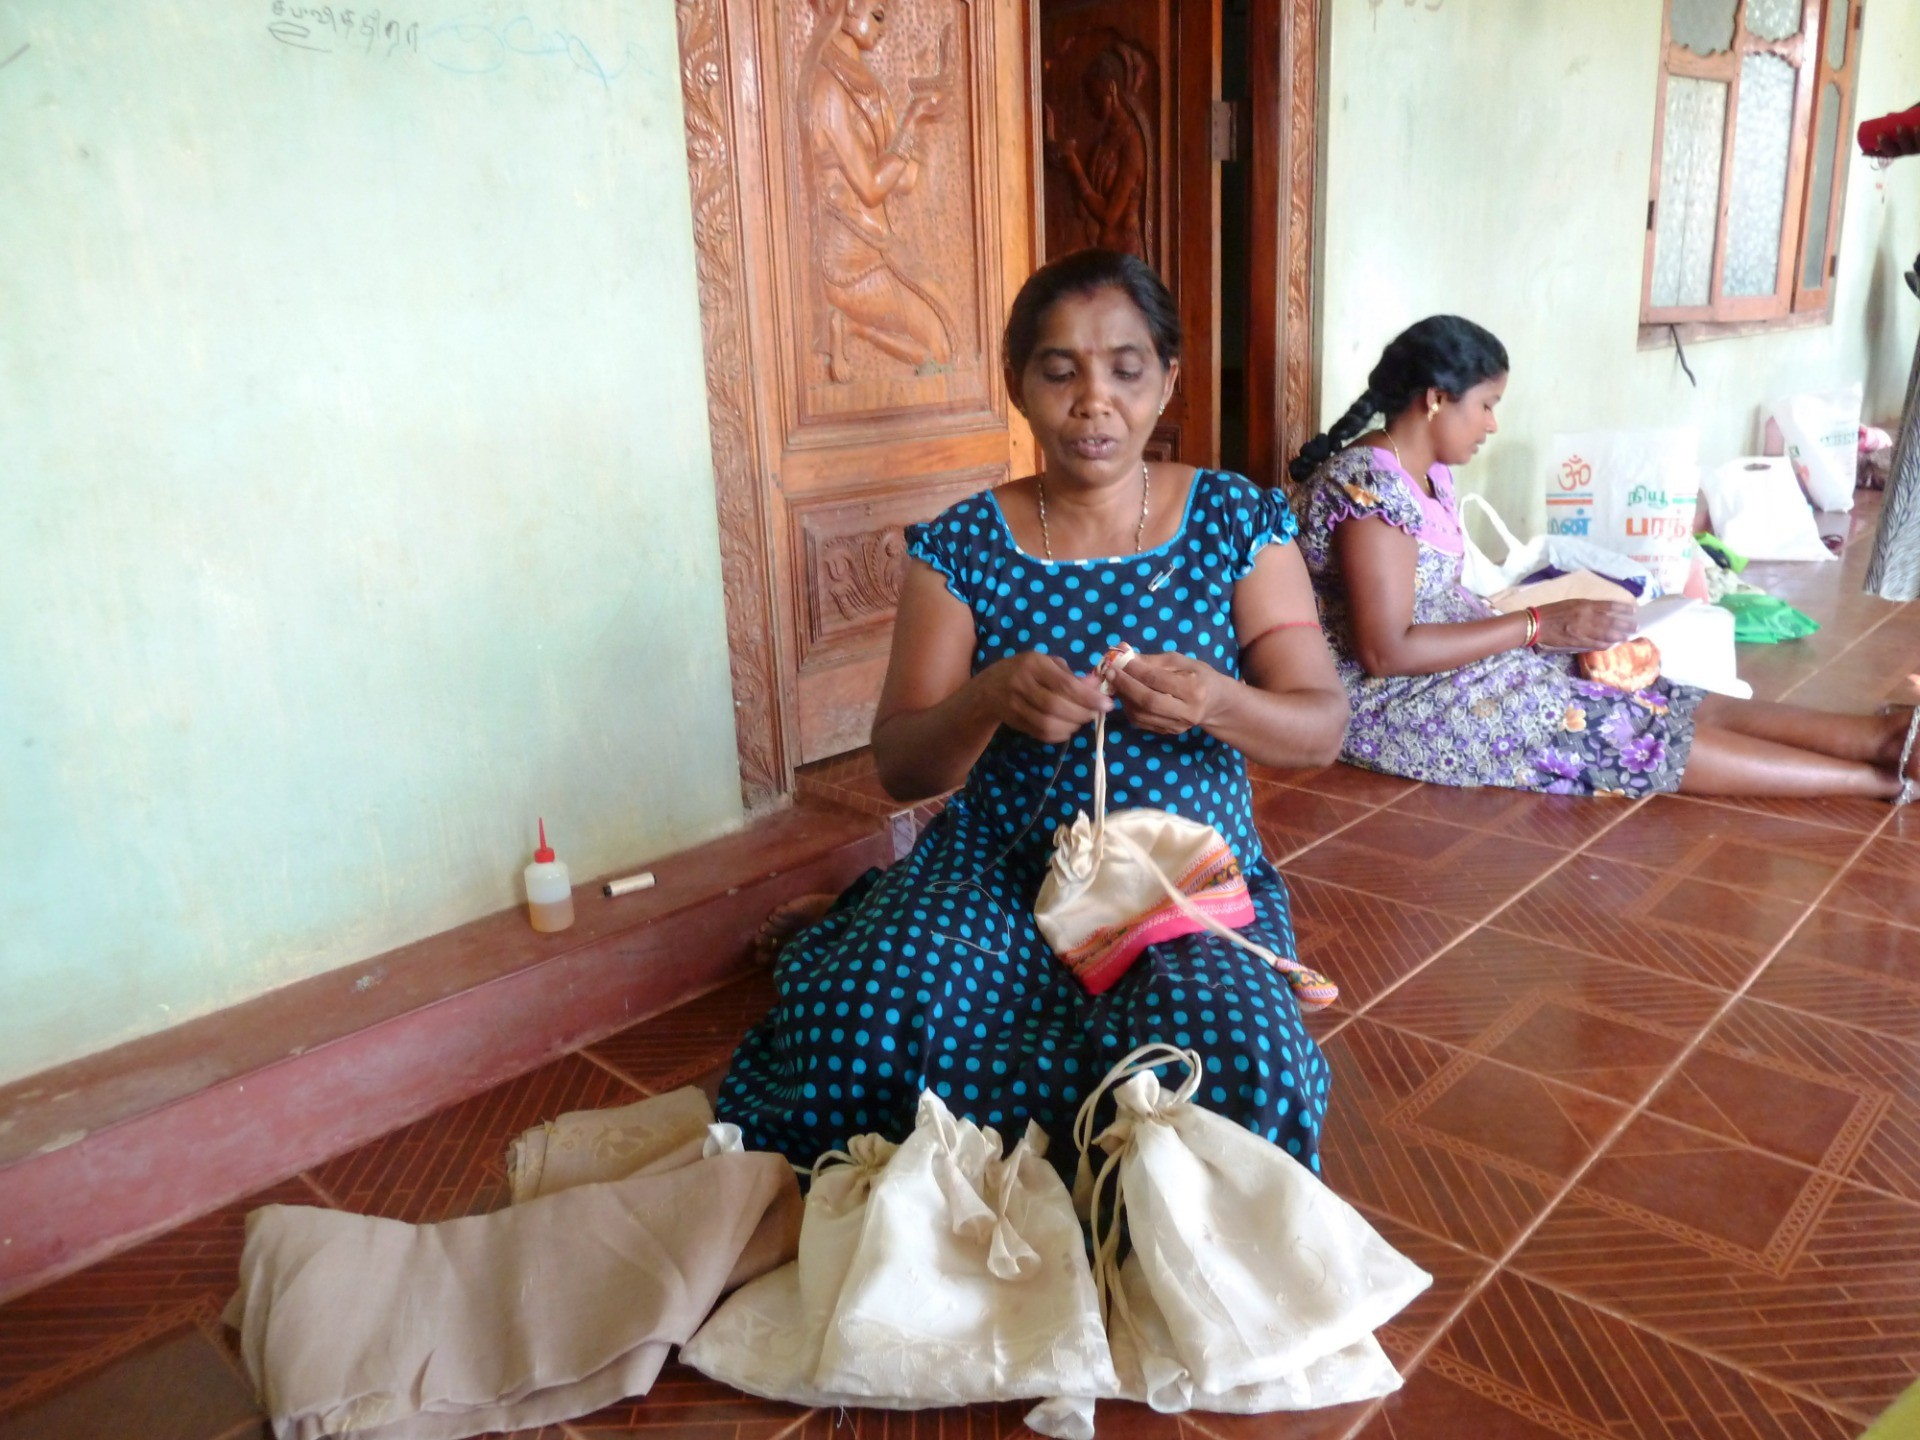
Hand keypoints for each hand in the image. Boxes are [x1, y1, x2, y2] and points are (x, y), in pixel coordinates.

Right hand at [979, 652, 1109, 743]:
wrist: (988, 688)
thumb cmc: (1025, 670)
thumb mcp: (1047, 664)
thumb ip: (1072, 676)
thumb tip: (1097, 687)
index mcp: (1033, 664)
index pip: (1064, 684)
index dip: (1088, 697)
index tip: (1107, 704)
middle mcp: (1021, 684)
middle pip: (1056, 706)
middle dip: (1081, 713)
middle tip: (1095, 713)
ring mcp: (1015, 705)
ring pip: (1048, 723)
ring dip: (1071, 726)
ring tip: (1081, 720)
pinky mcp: (1014, 722)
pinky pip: (1040, 734)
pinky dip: (1059, 735)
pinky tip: (1067, 728)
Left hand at [1105, 651, 1225, 734]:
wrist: (1215, 703)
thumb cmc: (1198, 675)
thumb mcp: (1181, 661)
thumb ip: (1152, 659)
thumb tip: (1123, 653)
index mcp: (1194, 689)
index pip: (1157, 679)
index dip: (1134, 670)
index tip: (1117, 660)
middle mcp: (1187, 711)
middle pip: (1147, 701)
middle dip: (1125, 685)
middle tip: (1110, 673)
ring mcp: (1178, 726)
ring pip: (1141, 715)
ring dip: (1124, 698)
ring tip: (1115, 683)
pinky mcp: (1169, 732)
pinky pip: (1142, 722)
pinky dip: (1129, 708)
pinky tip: (1126, 696)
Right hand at [1533, 600, 1637, 651]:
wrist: (1537, 623)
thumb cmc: (1553, 611)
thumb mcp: (1572, 602)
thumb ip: (1588, 606)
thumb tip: (1605, 612)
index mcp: (1585, 604)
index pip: (1610, 606)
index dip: (1623, 609)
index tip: (1633, 611)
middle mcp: (1587, 616)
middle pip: (1612, 621)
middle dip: (1626, 624)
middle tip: (1636, 627)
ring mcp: (1583, 630)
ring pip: (1607, 634)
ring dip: (1619, 636)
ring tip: (1628, 636)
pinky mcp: (1578, 641)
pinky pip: (1596, 644)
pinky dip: (1607, 644)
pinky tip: (1613, 644)